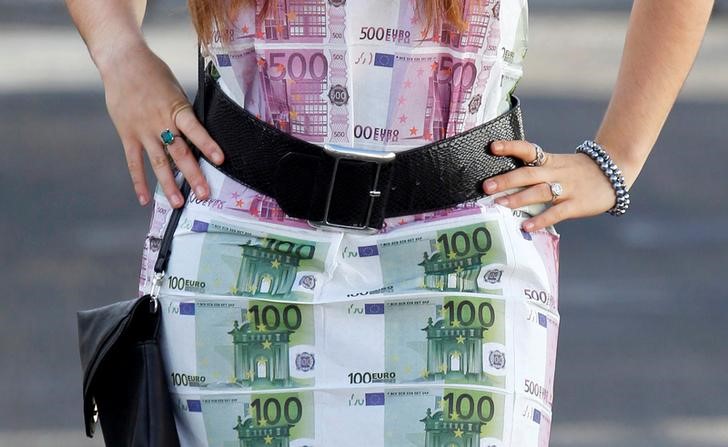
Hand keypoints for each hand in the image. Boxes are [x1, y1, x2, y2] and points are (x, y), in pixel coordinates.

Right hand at [100, 41, 223, 207]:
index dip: (208, 145)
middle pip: (179, 153)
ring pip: (158, 163)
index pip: (195, 130)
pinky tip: (145, 198)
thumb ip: (184, 116)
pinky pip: (134, 163)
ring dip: (169, 184)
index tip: (220, 160)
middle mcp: (160, 122)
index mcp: (176, 109)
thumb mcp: (176, 91)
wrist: (122, 62)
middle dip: (193, 175)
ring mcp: (142, 131)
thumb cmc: (154, 75)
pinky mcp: (127, 135)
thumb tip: (196, 140)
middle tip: (204, 194)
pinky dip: (139, 182)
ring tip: (178, 203)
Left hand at [482, 140, 619, 231]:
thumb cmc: (578, 172)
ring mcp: (567, 188)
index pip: (528, 150)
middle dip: (506, 180)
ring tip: (499, 205)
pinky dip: (540, 219)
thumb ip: (535, 172)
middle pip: (528, 174)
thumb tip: (503, 183)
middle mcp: (556, 173)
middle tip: (486, 187)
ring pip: (540, 192)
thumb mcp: (557, 165)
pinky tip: (526, 225)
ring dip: (519, 199)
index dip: (511, 147)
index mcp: (550, 161)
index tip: (492, 147)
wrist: (614, 172)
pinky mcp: (576, 205)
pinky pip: (556, 212)